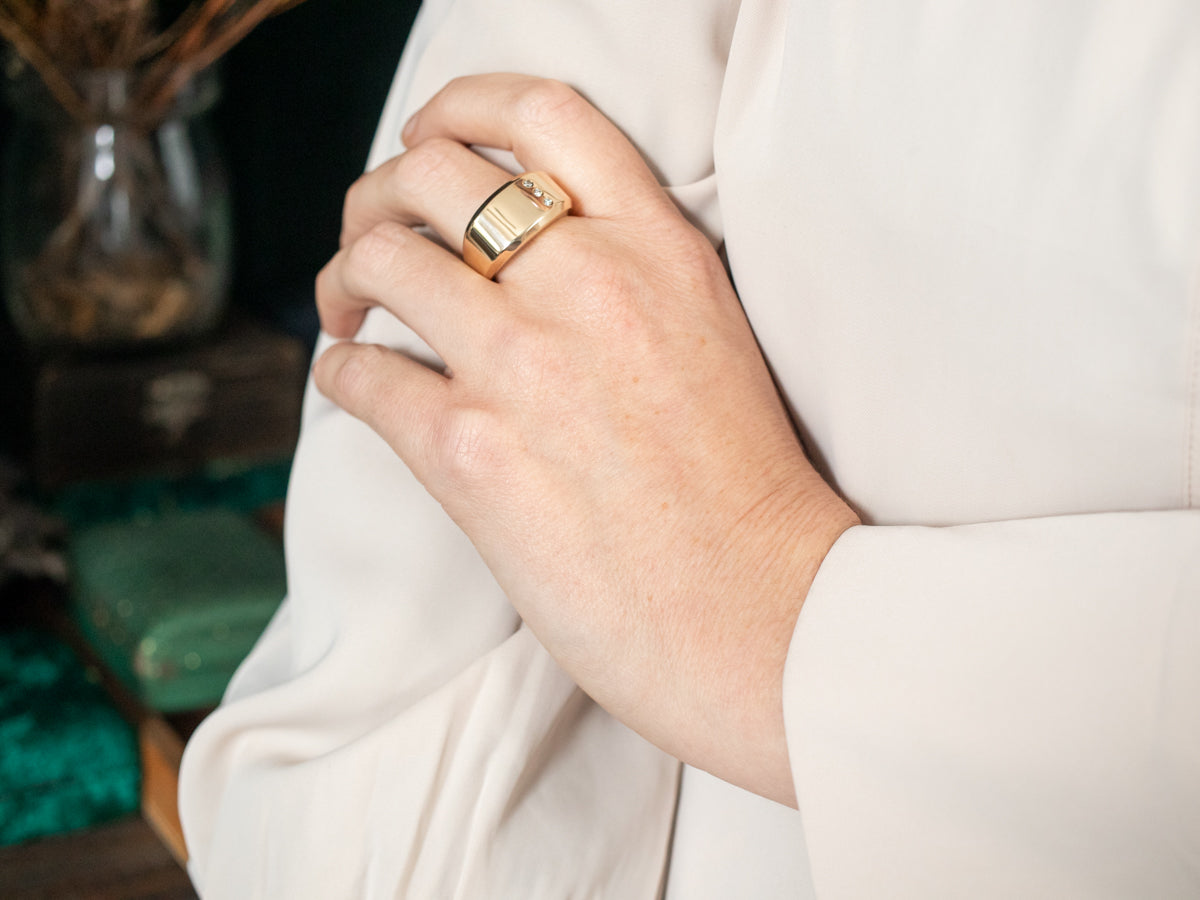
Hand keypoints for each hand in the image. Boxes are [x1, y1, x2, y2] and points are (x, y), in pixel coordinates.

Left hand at [312, 73, 858, 805]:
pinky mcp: (470, 450)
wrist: (757, 612)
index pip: (543, 113)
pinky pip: (360, 376)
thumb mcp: (710, 339)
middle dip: (378, 194)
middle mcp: (589, 283)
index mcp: (659, 249)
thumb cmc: (742, 494)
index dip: (462, 105)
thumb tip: (519, 254)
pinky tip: (356, 384)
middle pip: (433, 172)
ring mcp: (525, 362)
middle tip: (372, 238)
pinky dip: (341, 373)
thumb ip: (628, 277)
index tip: (429, 137)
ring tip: (348, 314)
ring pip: (381, 259)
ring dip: (343, 278)